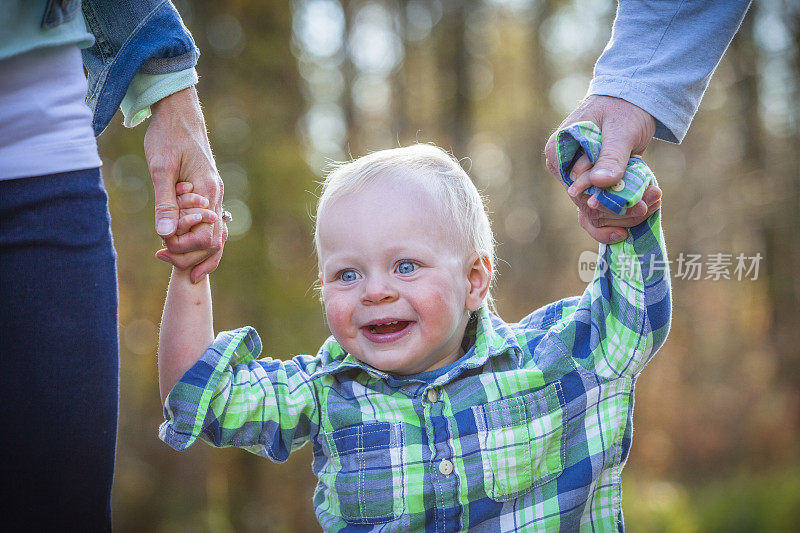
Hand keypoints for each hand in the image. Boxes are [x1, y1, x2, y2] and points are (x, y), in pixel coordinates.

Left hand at [144, 86, 226, 282]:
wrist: (178, 111)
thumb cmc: (168, 135)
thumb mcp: (161, 168)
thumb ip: (164, 202)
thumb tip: (166, 234)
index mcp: (209, 191)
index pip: (207, 237)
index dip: (185, 247)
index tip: (162, 246)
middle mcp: (216, 194)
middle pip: (214, 241)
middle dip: (190, 253)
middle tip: (162, 256)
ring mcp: (214, 193)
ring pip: (214, 233)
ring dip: (194, 248)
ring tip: (171, 257)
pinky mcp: (207, 190)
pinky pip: (209, 222)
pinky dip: (196, 235)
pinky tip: (179, 239)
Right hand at [544, 95, 660, 242]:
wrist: (631, 99)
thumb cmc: (622, 108)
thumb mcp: (620, 131)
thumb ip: (610, 157)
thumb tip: (599, 182)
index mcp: (558, 153)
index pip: (575, 191)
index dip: (603, 203)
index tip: (636, 205)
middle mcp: (563, 169)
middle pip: (586, 205)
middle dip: (619, 210)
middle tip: (650, 204)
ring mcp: (577, 178)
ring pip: (596, 210)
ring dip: (625, 213)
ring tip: (653, 201)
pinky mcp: (593, 183)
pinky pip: (605, 204)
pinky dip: (625, 208)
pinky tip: (645, 204)